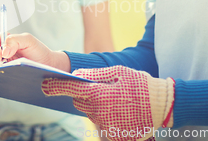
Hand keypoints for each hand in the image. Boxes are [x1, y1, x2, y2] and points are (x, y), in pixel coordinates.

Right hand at [0, 33, 70, 71]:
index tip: (0, 52)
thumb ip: (14, 40)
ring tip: (8, 69)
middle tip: (2, 61)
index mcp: (3, 41)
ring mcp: (2, 66)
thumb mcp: (28, 40)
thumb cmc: (37, 50)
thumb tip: (3, 51)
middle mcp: (0, 53)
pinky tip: (7, 76)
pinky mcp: (5, 75)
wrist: (47, 65)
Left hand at [42, 66, 174, 140]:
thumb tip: (76, 76)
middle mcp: (98, 112)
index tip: (44, 85)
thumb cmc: (140, 85)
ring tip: (118, 101)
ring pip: (91, 113)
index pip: (70, 89)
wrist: (163, 106)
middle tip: (104, 89)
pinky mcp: (112, 136)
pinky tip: (121, 112)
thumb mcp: (119, 72)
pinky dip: (106, 118)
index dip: (55, 86)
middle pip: (80, 102)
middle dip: (85, 95)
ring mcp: (105, 126)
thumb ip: (95, 75)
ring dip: (98, 107)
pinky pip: (101, 124)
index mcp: (98, 94)